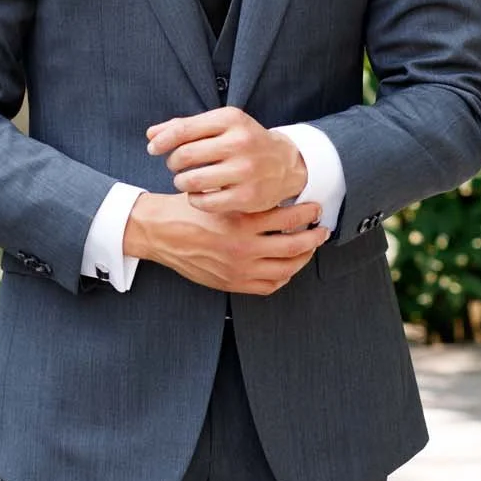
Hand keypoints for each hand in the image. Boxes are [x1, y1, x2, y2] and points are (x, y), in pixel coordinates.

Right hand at [124, 191, 326, 294]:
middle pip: (294, 246)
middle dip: (314, 237)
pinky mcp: (232, 283)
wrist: (159, 232)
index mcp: (241, 221)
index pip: (288, 217)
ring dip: (303, 258)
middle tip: (321, 230)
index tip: (315, 208)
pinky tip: (287, 267)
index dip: (308, 213)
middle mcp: (243, 247)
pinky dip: (283, 277)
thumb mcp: (219, 195)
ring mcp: (238, 269)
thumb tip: (282, 198)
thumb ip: (247, 200)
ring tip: (309, 248)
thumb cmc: (187, 210)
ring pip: (286, 269)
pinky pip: (268, 286)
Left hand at [146, 107, 305, 215]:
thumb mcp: (221, 125)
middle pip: (184, 155)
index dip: (162, 141)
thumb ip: (185, 127)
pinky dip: (194, 199)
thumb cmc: (244, 142)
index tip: (153, 148)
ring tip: (185, 180)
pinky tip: (197, 194)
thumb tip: (151, 135)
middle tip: (175, 166)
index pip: (183, 129)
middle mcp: (240, 143)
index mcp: (230, 119)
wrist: (286, 164)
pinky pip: (205, 201)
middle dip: (172, 162)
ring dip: (181, 181)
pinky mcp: (248, 196)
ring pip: (192, 180)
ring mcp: (245, 171)